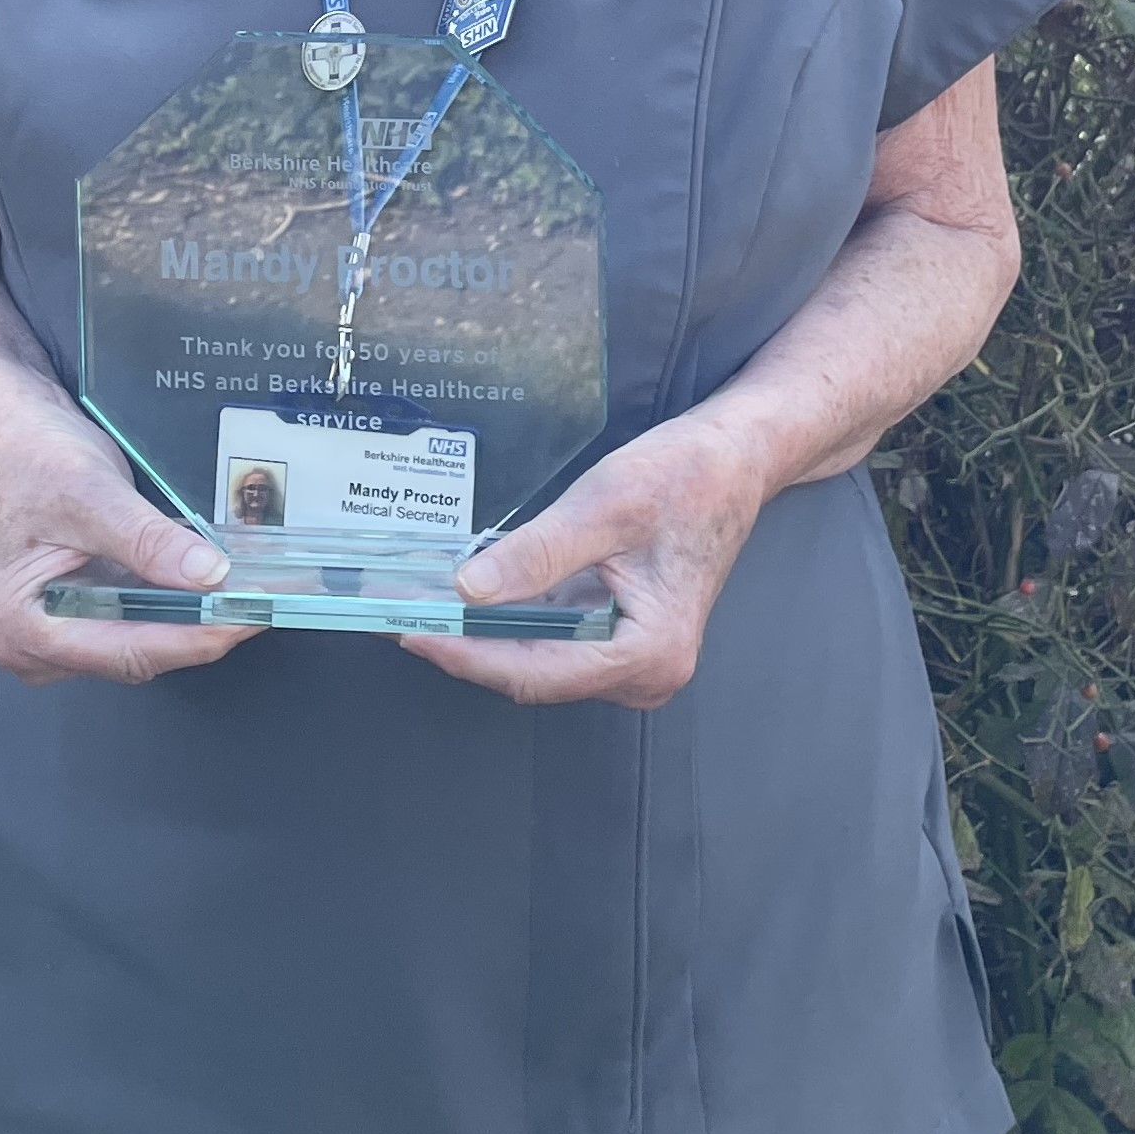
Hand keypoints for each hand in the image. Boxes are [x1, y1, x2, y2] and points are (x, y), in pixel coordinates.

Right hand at [0, 385, 262, 686]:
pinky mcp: (81, 613)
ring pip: (143, 642)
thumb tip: (208, 575)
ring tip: (246, 591)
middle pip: (138, 655)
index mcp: (22, 626)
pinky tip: (211, 582)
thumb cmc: (27, 455)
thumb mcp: (91, 492)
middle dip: (201, 629)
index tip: (248, 616)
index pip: (128, 651)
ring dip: (194, 619)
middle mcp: (34, 645)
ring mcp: (58, 634)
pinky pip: (139, 620)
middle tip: (262, 600)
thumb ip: (147, 541)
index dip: (196, 637)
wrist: (7, 426)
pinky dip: (176, 603)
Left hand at [398, 412, 767, 707]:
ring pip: (541, 661)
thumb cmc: (687, 475)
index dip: (465, 655)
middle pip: (534, 675)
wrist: (736, 458)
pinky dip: (511, 620)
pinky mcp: (624, 636)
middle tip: (398, 618)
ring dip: (483, 635)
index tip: (409, 632)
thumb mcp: (604, 505)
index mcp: (649, 653)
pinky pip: (556, 640)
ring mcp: (636, 660)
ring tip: (421, 606)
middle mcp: (646, 674)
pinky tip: (469, 596)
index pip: (534, 671)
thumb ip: (537, 553)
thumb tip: (467, 591)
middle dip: (466, 648)